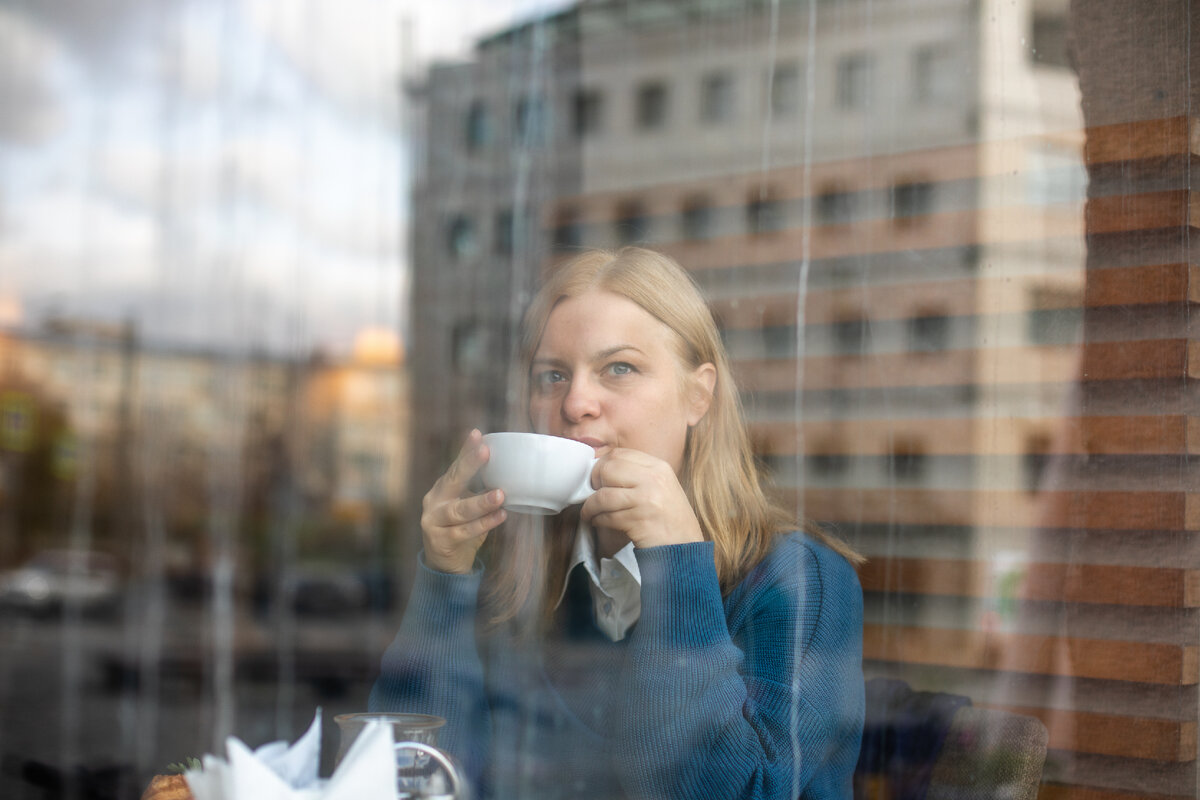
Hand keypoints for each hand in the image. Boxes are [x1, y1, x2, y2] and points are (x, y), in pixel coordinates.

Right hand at [420, 429, 506, 572]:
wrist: (445, 564)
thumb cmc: (462, 528)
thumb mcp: (468, 505)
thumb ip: (480, 490)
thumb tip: (511, 471)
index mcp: (443, 488)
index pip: (455, 465)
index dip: (466, 450)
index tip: (477, 434)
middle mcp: (434, 500)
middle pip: (453, 480)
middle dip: (469, 465)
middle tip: (485, 452)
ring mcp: (434, 520)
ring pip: (460, 510)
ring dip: (481, 502)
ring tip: (500, 494)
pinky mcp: (440, 540)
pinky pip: (464, 531)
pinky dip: (484, 524)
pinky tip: (500, 516)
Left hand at [580, 448, 703, 549]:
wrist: (685, 548)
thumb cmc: (670, 519)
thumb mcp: (661, 487)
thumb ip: (638, 475)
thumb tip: (602, 470)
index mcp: (659, 467)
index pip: (620, 454)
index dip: (602, 465)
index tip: (597, 478)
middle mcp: (654, 480)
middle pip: (608, 469)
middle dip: (594, 482)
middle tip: (592, 494)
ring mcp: (647, 500)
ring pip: (603, 495)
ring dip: (590, 506)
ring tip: (590, 512)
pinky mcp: (639, 521)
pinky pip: (608, 516)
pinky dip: (598, 520)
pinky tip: (599, 522)